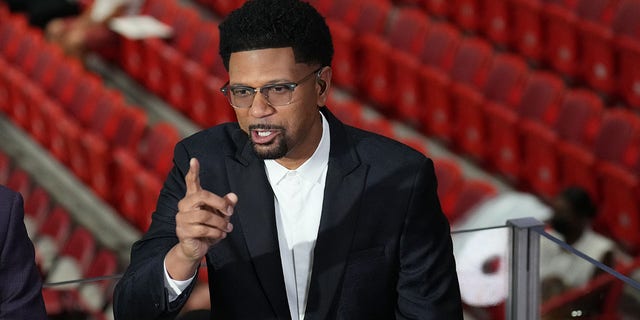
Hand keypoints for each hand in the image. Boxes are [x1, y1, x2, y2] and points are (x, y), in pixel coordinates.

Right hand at [167, 158, 236, 278]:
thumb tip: (233, 196)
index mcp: (193, 199)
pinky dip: (216, 233)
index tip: (194, 160)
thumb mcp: (220, 217)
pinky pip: (203, 229)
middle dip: (219, 202)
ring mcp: (181, 219)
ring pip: (205, 215)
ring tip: (227, 228)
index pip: (191, 182)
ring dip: (220, 223)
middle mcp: (184, 206)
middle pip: (202, 195)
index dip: (193, 171)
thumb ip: (225, 206)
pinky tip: (221, 235)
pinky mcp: (182, 231)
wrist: (196, 250)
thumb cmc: (207, 230)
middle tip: (230, 211)